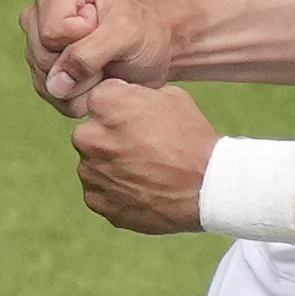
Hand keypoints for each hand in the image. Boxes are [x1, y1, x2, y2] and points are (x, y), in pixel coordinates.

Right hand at [20, 0, 178, 114]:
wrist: (152, 52)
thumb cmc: (141, 31)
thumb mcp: (125, 33)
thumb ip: (89, 53)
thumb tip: (55, 85)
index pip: (53, 32)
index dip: (84, 37)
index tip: (104, 26)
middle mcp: (37, 18)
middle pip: (44, 58)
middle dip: (82, 66)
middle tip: (107, 52)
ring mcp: (37, 49)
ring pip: (48, 84)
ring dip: (84, 85)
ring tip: (105, 66)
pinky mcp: (45, 77)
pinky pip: (55, 99)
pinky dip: (83, 97)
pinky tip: (99, 81)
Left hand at [71, 82, 219, 233]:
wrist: (206, 188)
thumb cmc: (192, 139)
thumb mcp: (172, 97)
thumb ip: (138, 95)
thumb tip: (126, 98)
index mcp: (105, 104)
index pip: (100, 98)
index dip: (121, 106)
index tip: (138, 118)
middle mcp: (89, 137)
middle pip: (91, 132)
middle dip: (110, 136)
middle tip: (142, 146)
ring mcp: (90, 172)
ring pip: (94, 163)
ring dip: (111, 164)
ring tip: (145, 170)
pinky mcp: (97, 200)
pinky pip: (100, 190)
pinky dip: (115, 189)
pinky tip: (141, 188)